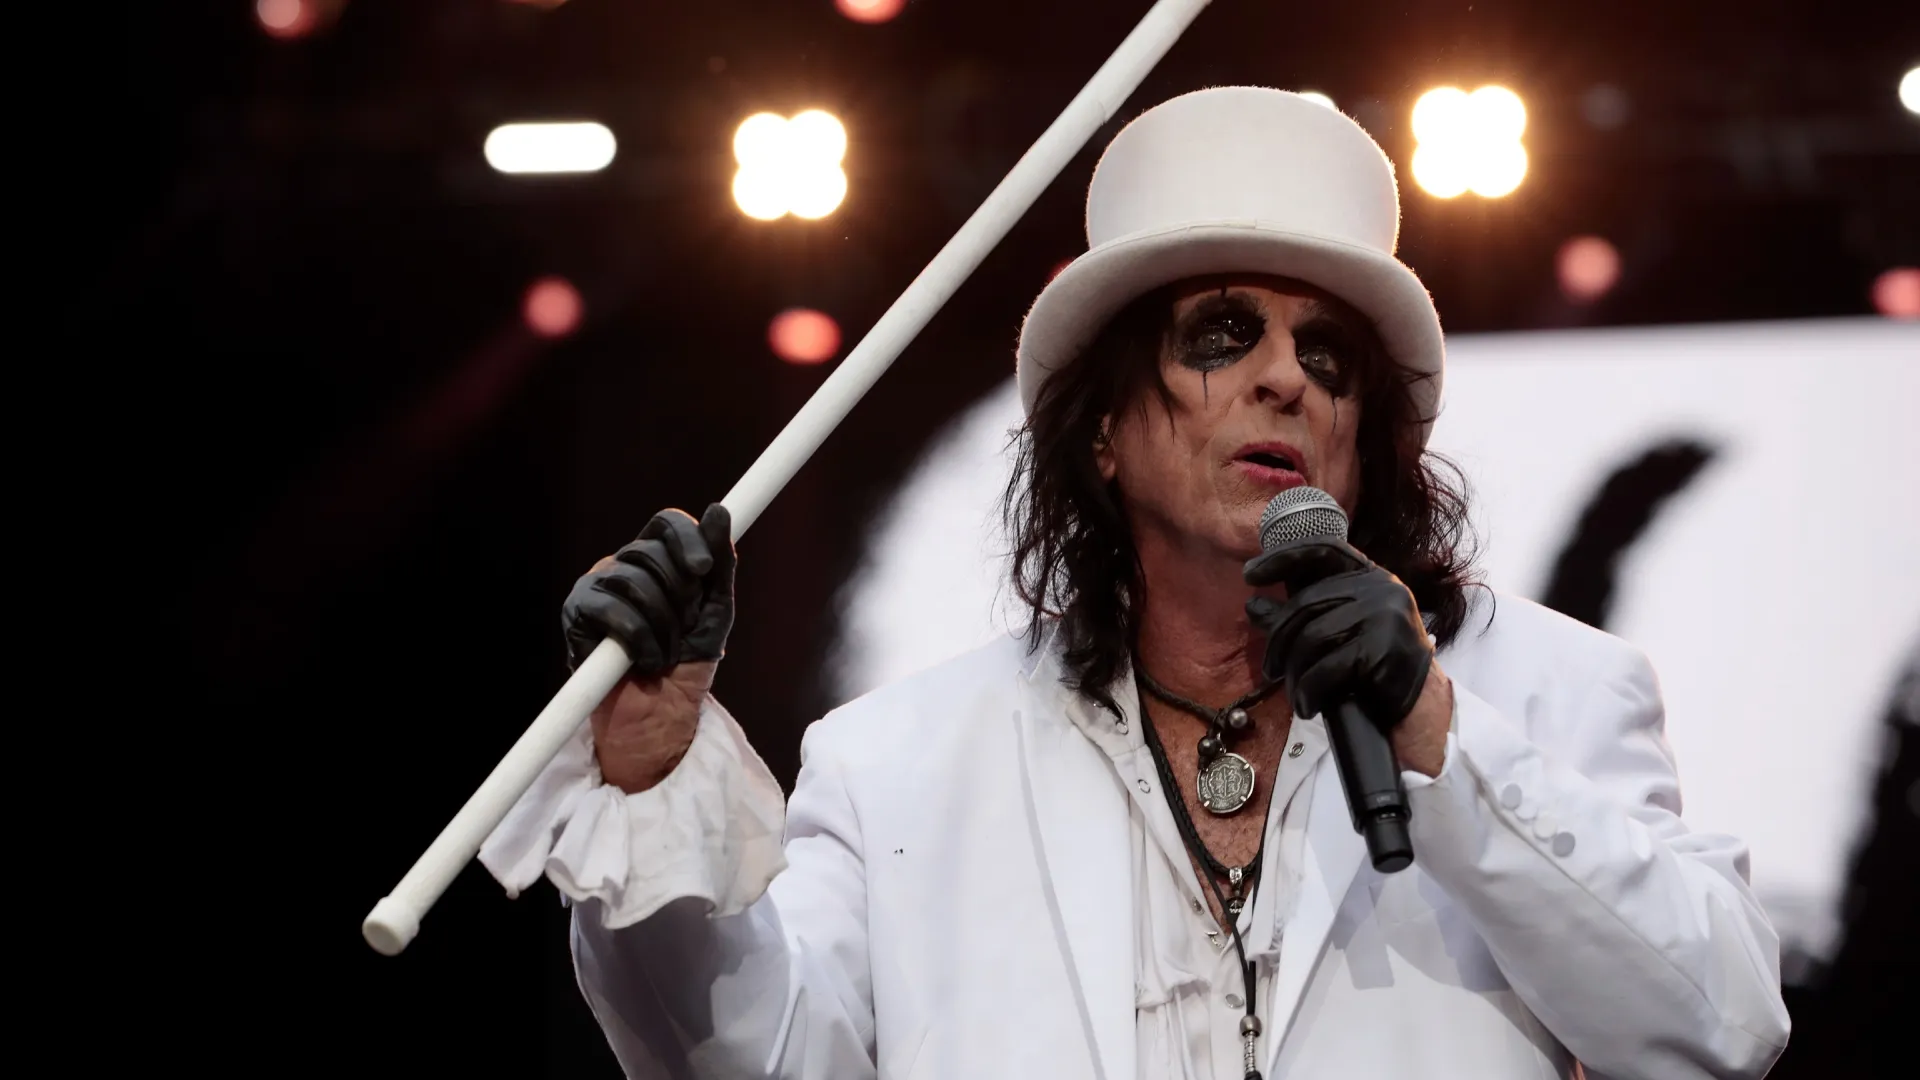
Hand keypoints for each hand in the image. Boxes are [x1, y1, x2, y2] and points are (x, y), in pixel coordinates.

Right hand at [563, 504, 734, 790]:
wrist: (661, 714)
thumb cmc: (687, 661)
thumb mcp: (715, 610)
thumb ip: (720, 564)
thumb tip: (720, 511)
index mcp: (657, 559)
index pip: (666, 523)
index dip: (686, 539)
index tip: (703, 569)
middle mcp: (623, 566)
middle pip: (651, 552)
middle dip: (679, 598)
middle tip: (682, 631)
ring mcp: (597, 586)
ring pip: (633, 581)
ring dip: (661, 626)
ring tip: (664, 652)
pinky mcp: (577, 613)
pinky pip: (611, 609)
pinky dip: (637, 640)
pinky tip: (640, 661)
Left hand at [1243, 537, 1449, 774]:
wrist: (1420, 709)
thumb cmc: (1373, 669)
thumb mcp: (1337, 634)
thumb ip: (1300, 616)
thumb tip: (1253, 605)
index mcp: (1371, 576)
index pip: (1322, 550)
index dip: (1283, 556)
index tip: (1249, 572)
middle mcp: (1382, 587)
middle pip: (1307, 604)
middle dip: (1279, 640)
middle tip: (1270, 669)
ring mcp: (1387, 615)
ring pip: (1312, 638)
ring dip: (1295, 673)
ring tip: (1296, 694)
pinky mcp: (1385, 648)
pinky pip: (1327, 668)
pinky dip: (1309, 691)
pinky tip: (1308, 705)